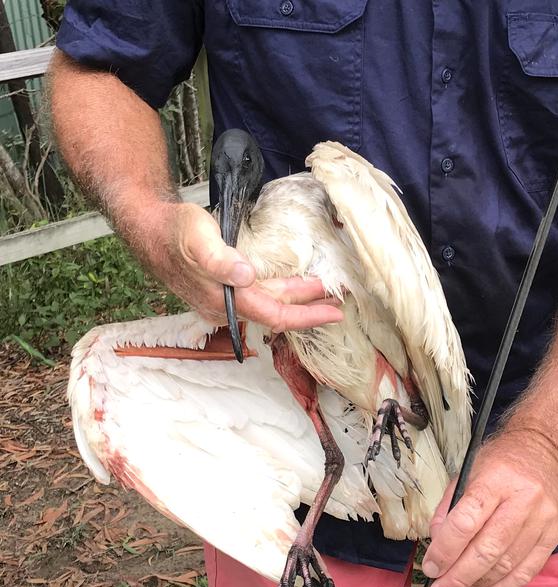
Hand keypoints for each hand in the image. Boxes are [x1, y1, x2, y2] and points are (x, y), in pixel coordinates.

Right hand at [149, 202, 343, 330]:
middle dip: (309, 308)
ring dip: (297, 300)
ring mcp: (224, 300)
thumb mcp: (197, 238)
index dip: (306, 316)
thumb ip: (219, 259)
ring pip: (269, 304)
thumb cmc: (174, 231)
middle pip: (276, 313)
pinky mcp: (224, 290)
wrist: (149, 230)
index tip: (333, 313)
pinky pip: (259, 297)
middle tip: (339, 303)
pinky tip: (291, 287)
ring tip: (323, 293)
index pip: (274, 315)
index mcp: (225, 299)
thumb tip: (245, 276)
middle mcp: (226, 306)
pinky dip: (280, 293)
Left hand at [422, 428, 557, 586]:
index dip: (445, 550)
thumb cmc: (501, 462)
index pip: (466, 521)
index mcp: (496, 480)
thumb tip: (437, 543)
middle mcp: (523, 501)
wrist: (549, 451)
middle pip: (487, 550)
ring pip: (506, 565)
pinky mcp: (553, 536)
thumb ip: (449, 507)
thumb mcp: (468, 472)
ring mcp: (543, 521)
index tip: (430, 567)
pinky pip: (526, 571)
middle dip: (458, 578)